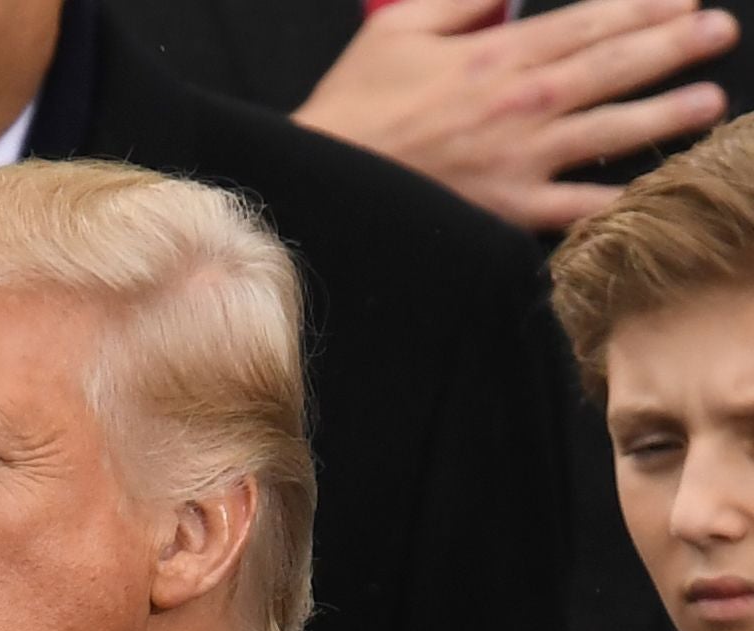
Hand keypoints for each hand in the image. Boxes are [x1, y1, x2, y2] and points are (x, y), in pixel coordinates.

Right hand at [292, 0, 736, 232]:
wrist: (316, 186)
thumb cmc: (351, 107)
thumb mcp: (397, 29)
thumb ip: (462, 0)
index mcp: (495, 54)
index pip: (588, 21)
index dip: (643, 6)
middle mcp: (519, 105)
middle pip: (613, 66)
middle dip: (674, 46)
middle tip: (720, 32)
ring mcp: (517, 162)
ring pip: (608, 130)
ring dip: (666, 114)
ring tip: (710, 102)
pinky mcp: (504, 210)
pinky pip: (573, 207)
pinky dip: (614, 200)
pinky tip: (651, 189)